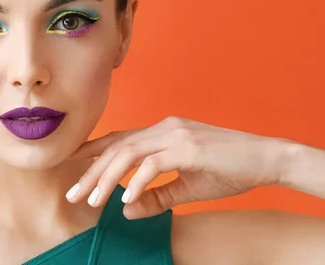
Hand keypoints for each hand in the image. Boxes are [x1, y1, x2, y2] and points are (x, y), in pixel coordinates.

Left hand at [66, 116, 288, 218]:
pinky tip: (125, 197)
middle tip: (72, 193)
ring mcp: (175, 135)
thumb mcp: (187, 187)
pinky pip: (153, 164)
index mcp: (162, 132)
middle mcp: (163, 128)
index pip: (119, 139)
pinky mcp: (188, 147)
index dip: (92, 149)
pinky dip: (136, 181)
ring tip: (91, 200)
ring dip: (107, 178)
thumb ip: (157, 196)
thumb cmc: (229, 170)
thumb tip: (126, 210)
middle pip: (117, 147)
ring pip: (128, 153)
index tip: (71, 163)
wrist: (267, 158)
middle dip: (91, 171)